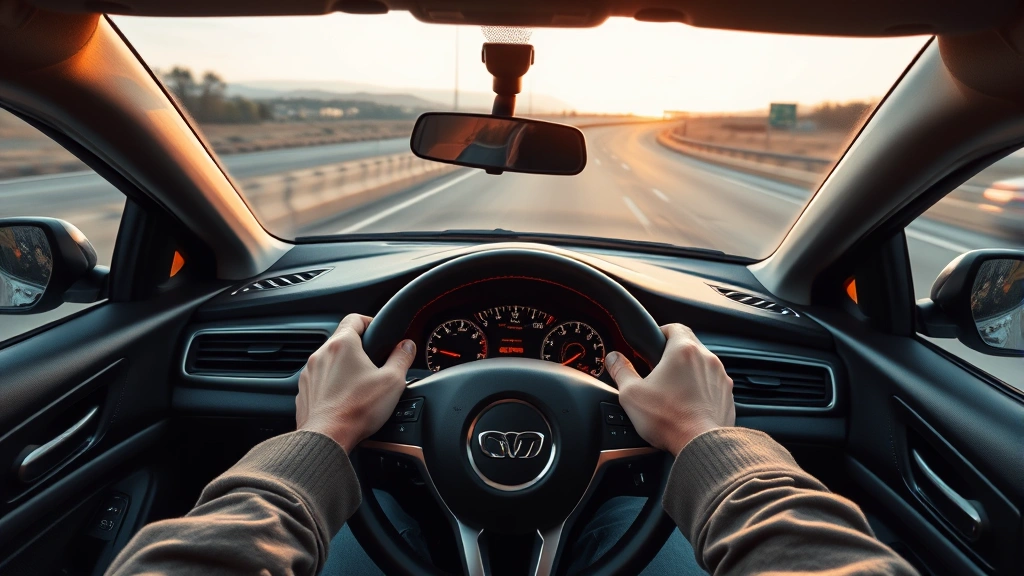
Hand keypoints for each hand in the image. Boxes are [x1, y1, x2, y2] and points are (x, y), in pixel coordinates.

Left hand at [296, 314, 415, 452]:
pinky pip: (319, 380)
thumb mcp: (392, 381)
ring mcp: (309, 373)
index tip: (377, 332)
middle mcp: (321, 354)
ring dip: (343, 367)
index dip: (369, 322)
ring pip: (329, 360)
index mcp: (342, 345)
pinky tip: (344, 399)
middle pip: (341, 340)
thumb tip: (407, 346)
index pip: (354, 318)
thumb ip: (402, 358)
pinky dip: (331, 385)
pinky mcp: (304, 391)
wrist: (327, 438)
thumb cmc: (357, 410)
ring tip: (359, 384)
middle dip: (358, 349)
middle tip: (374, 363)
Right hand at [606, 324, 734, 456]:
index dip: (661, 332)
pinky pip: (713, 386)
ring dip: (689, 373)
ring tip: (673, 392)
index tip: (652, 344)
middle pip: (689, 346)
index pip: (674, 326)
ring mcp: (721, 378)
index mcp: (683, 351)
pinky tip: (688, 406)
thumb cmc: (669, 420)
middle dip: (673, 355)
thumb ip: (620, 371)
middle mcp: (707, 359)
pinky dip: (702, 391)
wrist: (701, 445)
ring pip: (703, 366)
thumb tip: (613, 358)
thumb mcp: (632, 394)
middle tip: (658, 371)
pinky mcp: (728, 397)